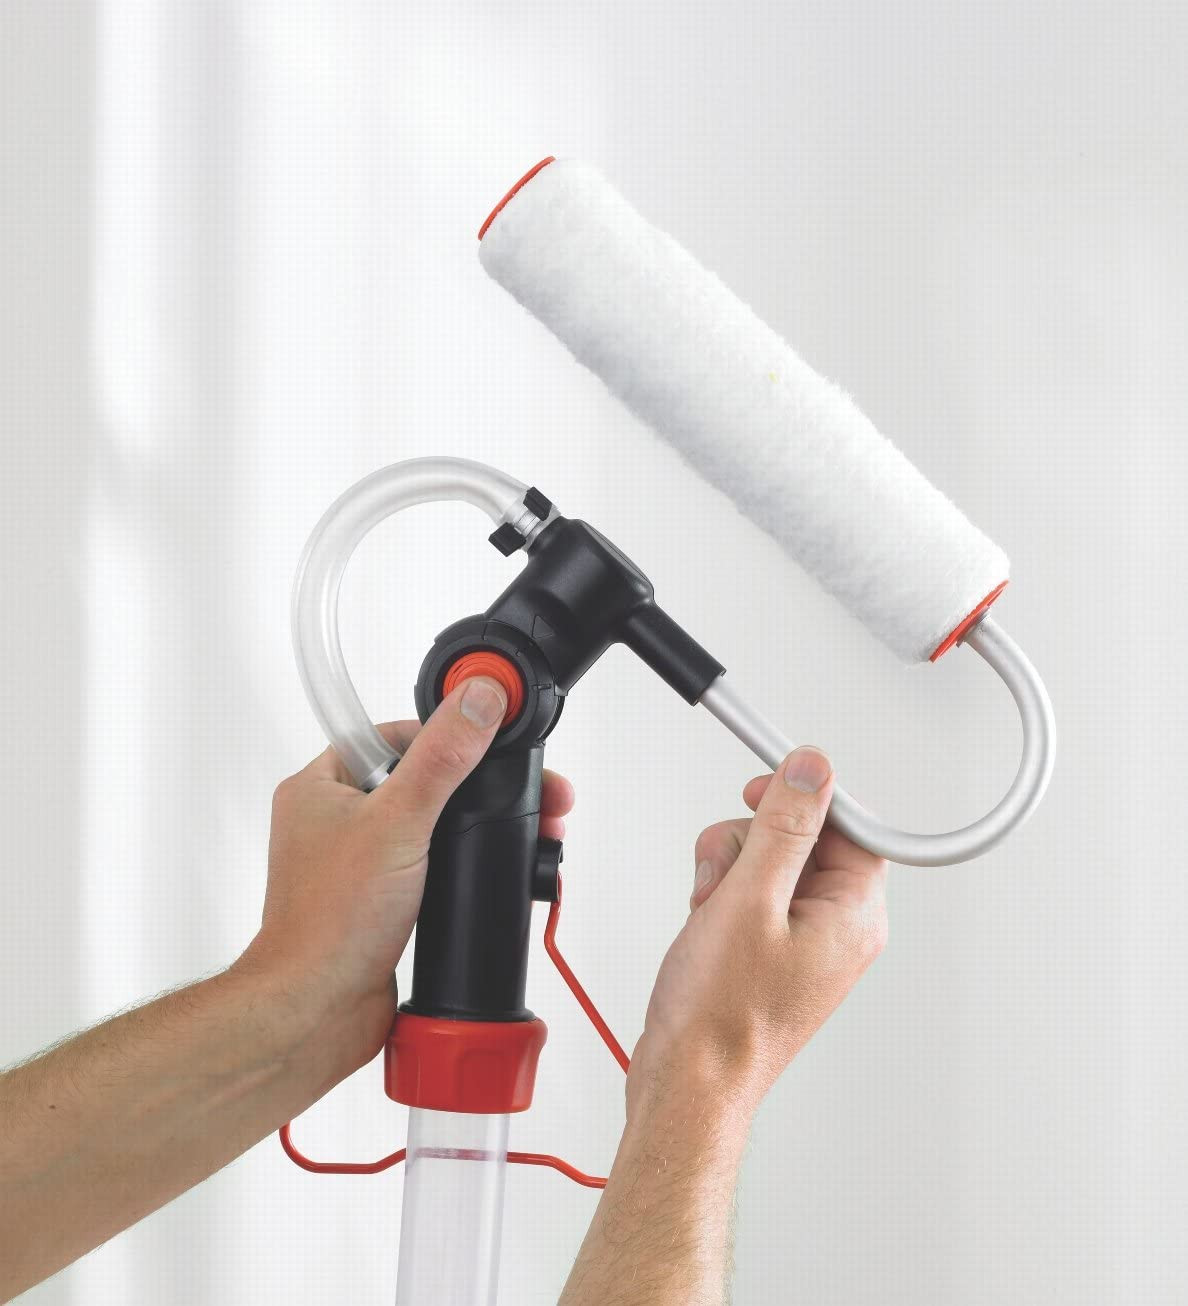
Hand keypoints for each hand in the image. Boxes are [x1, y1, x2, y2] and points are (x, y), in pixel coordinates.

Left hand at [239, 676, 574, 1079]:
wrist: (318, 1011)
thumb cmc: (331, 922)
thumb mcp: (399, 822)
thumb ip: (442, 758)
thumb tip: (476, 699)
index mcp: (320, 787)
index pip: (389, 734)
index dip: (441, 734)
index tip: (485, 736)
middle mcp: (334, 822)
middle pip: (418, 780)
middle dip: (474, 787)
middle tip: (523, 792)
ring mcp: (357, 864)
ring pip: (427, 826)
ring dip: (471, 829)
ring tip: (518, 831)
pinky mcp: (380, 902)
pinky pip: (427, 866)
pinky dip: (459, 866)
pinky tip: (488, 871)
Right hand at [627, 745, 886, 1118]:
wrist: (687, 1079)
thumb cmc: (722, 1016)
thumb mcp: (750, 900)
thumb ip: (785, 827)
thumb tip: (813, 770)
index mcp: (852, 916)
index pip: (849, 824)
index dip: (804, 800)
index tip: (762, 796)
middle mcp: (836, 927)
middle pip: (801, 836)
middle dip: (750, 841)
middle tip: (728, 873)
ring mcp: (801, 939)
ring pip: (767, 858)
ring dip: (727, 868)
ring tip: (711, 907)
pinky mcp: (770, 947)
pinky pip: (751, 891)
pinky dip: (721, 893)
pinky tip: (706, 919)